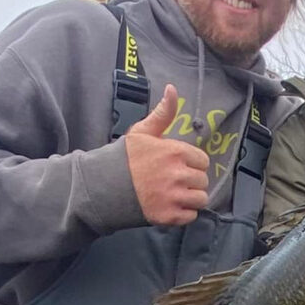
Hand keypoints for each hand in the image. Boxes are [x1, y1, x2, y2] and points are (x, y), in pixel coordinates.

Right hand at [125, 84, 209, 224]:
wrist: (102, 187)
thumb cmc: (124, 158)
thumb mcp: (142, 132)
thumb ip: (163, 113)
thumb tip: (172, 88)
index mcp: (175, 152)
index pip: (202, 161)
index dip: (191, 163)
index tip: (178, 166)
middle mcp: (178, 174)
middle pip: (202, 181)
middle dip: (191, 181)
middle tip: (173, 181)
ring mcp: (174, 197)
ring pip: (200, 199)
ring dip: (190, 198)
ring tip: (174, 195)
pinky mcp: (168, 216)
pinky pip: (191, 216)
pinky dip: (183, 213)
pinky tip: (170, 206)